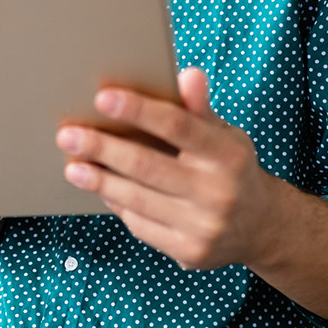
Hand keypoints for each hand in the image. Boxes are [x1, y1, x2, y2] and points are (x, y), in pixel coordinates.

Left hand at [55, 68, 278, 270]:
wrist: (260, 227)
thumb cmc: (231, 168)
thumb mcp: (225, 135)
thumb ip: (200, 109)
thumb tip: (188, 74)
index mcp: (228, 155)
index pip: (178, 126)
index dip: (139, 110)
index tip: (102, 97)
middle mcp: (218, 192)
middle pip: (147, 165)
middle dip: (102, 148)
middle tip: (67, 135)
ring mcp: (203, 226)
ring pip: (137, 199)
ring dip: (99, 181)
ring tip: (73, 166)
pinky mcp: (188, 252)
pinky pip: (141, 225)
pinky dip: (117, 204)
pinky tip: (102, 189)